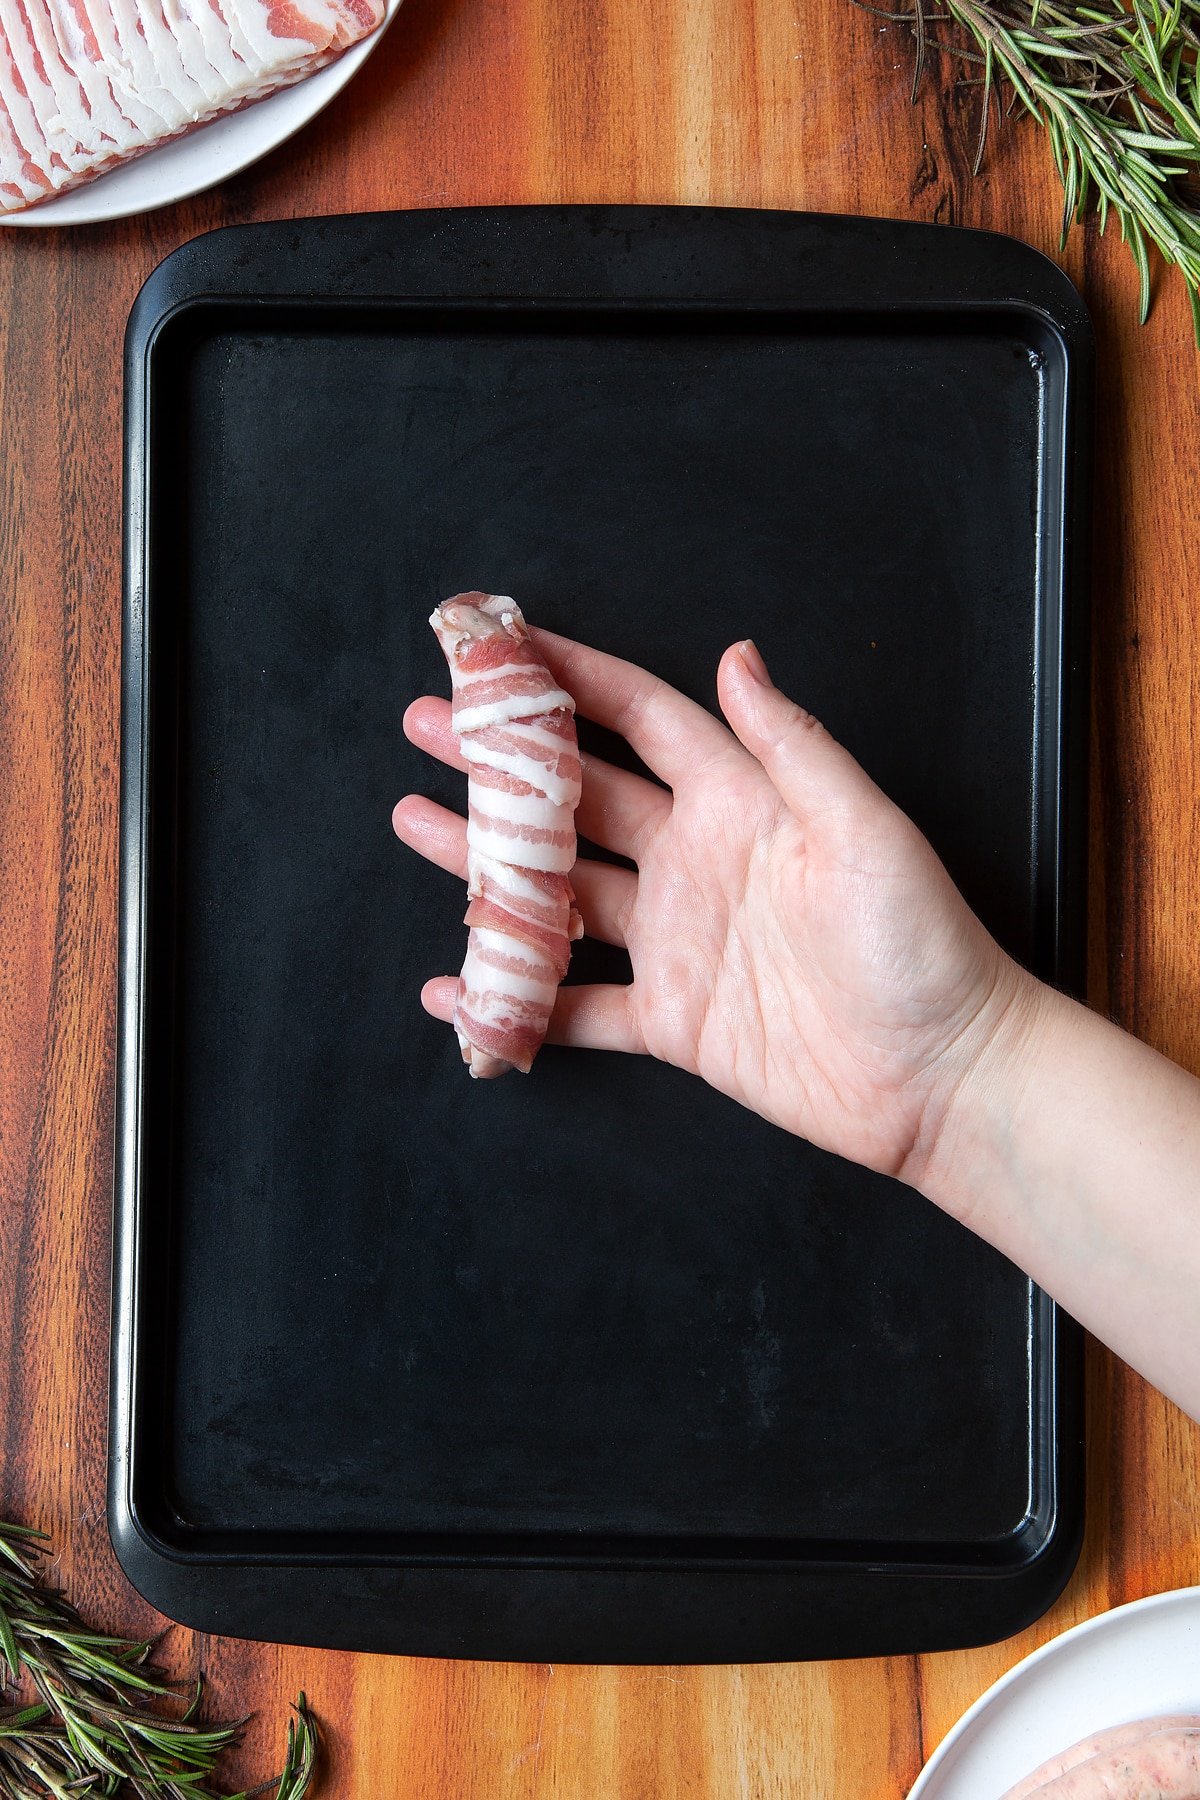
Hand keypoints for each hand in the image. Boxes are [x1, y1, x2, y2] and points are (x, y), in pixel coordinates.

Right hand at [394, 631, 1038, 1182]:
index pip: (643, 719)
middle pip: (578, 798)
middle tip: (427, 726)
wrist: (942, 1076)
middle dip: (501, 762)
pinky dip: (514, 999)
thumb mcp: (865, 830)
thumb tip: (737, 656)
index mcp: (740, 803)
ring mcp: (678, 942)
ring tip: (413, 823)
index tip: (508, 646)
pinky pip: (576, 1007)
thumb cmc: (923, 945)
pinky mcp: (673, 1020)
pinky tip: (456, 984)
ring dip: (487, 863)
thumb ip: (792, 747)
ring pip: (559, 893)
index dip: (576, 680)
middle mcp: (696, 862)